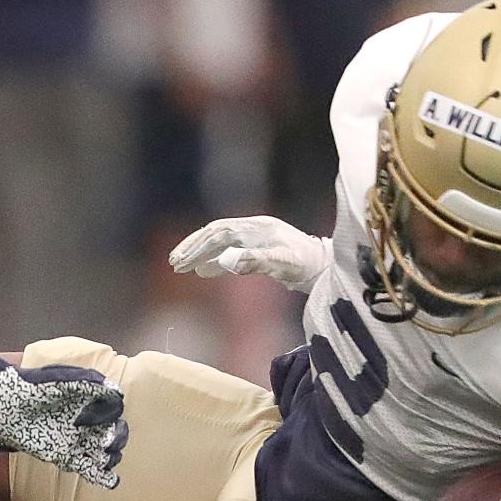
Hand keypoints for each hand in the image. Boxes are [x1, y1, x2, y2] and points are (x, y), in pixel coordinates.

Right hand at [0, 355, 128, 500]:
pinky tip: (111, 393)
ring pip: (108, 416)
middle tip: (107, 446)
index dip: (102, 473)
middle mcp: (72, 432)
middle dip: (111, 445)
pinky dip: (106, 390)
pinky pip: (97, 387)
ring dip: (112, 420)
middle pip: (106, 443)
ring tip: (108, 424)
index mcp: (60, 451)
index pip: (89, 468)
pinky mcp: (71, 386)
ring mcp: (74, 409)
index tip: (109, 477)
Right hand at [169, 216, 330, 292]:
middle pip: (215, 234)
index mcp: (256, 228)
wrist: (325, 267)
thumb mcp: (285, 264)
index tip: (183, 261)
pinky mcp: (259, 249)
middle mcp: (253, 229)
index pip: (219, 233)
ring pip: (220, 242)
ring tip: (182, 266)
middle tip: (174, 263)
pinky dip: (215, 261)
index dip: (198, 246)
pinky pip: (230, 252)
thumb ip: (258, 261)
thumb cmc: (307, 265)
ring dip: (200, 253)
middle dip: (193, 247)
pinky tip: (204, 271)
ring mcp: (255, 238)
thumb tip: (230, 261)